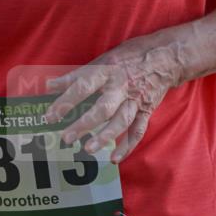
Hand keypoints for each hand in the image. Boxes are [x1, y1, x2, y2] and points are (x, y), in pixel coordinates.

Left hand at [44, 34, 182, 162]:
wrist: (167, 58)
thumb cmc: (129, 57)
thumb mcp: (103, 59)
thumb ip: (76, 75)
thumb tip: (49, 86)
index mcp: (108, 71)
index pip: (83, 87)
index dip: (66, 101)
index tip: (49, 116)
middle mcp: (122, 87)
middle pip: (103, 108)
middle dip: (84, 124)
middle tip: (66, 138)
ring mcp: (136, 100)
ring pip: (121, 122)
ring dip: (105, 136)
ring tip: (88, 149)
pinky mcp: (146, 110)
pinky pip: (137, 131)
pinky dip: (127, 146)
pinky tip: (113, 158)